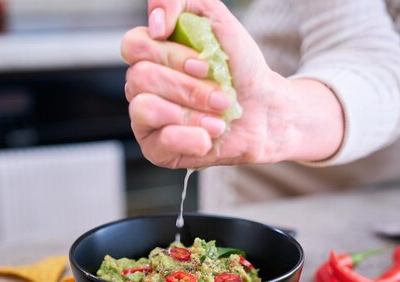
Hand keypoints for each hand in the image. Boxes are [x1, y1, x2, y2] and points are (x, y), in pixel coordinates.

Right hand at [120, 0, 343, 168]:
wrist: (265, 112)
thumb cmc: (240, 69)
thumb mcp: (217, 20)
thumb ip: (181, 1)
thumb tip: (155, 21)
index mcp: (152, 55)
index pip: (134, 46)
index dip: (170, 55)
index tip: (205, 65)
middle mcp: (143, 86)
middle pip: (141, 78)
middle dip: (190, 88)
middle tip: (221, 96)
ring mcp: (146, 119)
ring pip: (146, 108)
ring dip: (191, 112)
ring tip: (218, 118)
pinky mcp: (157, 149)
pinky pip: (159, 141)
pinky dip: (191, 137)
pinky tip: (209, 136)